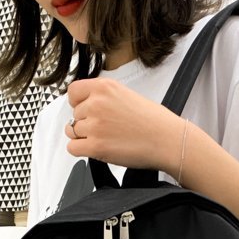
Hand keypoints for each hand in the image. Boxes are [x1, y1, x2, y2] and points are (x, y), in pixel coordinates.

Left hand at [64, 77, 183, 173]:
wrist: (166, 140)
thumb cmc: (154, 121)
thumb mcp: (126, 95)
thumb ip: (103, 97)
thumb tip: (87, 106)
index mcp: (104, 87)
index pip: (73, 92)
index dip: (77, 103)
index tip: (85, 110)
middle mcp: (96, 104)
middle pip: (74, 115)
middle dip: (85, 122)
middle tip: (105, 129)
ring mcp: (95, 125)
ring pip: (72, 132)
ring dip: (84, 137)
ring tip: (104, 139)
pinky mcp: (95, 146)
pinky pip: (73, 148)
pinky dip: (81, 150)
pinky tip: (95, 149)